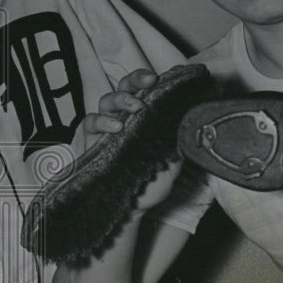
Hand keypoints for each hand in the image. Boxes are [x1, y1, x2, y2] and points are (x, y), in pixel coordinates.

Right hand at [81, 68, 182, 209]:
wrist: (134, 206)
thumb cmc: (152, 181)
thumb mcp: (172, 161)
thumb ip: (178, 141)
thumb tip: (191, 123)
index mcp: (143, 117)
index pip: (146, 91)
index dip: (154, 81)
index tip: (167, 76)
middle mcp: (124, 117)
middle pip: (126, 87)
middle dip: (137, 80)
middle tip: (151, 81)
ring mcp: (106, 127)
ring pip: (107, 100)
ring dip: (122, 99)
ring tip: (136, 107)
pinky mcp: (90, 140)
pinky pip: (90, 122)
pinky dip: (102, 121)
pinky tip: (116, 127)